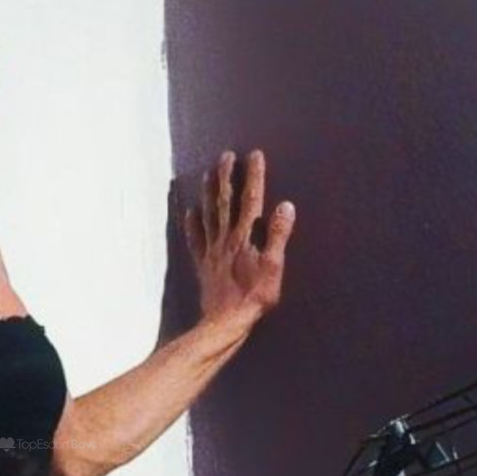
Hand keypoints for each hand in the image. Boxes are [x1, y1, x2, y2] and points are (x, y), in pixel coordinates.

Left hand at [181, 148, 295, 334]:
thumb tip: (285, 205)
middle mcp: (226, 238)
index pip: (251, 199)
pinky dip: (192, 225)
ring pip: (209, 216)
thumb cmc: (254, 297)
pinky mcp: (204, 265)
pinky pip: (196, 241)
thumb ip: (278, 235)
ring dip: (208, 194)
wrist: (225, 321)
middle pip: (225, 202)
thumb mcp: (274, 267)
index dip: (253, 176)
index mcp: (245, 236)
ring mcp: (212, 251)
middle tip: (225, 155)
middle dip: (226, 177)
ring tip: (207, 175)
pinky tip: (190, 213)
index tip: (254, 155)